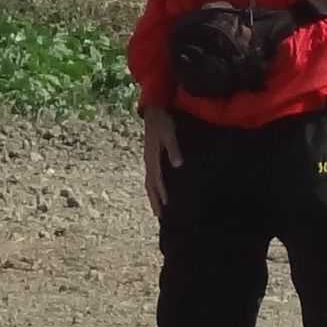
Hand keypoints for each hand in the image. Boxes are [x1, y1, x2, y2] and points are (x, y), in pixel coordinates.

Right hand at [142, 105, 183, 219]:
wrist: (154, 109)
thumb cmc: (163, 121)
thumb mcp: (169, 133)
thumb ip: (173, 149)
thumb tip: (178, 165)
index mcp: (152, 158)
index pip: (157, 180)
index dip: (161, 194)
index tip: (167, 206)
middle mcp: (148, 161)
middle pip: (150, 185)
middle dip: (154, 200)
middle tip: (159, 216)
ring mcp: (148, 159)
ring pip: (149, 182)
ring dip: (153, 196)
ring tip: (158, 208)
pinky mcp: (150, 156)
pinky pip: (150, 176)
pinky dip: (153, 186)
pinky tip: (157, 190)